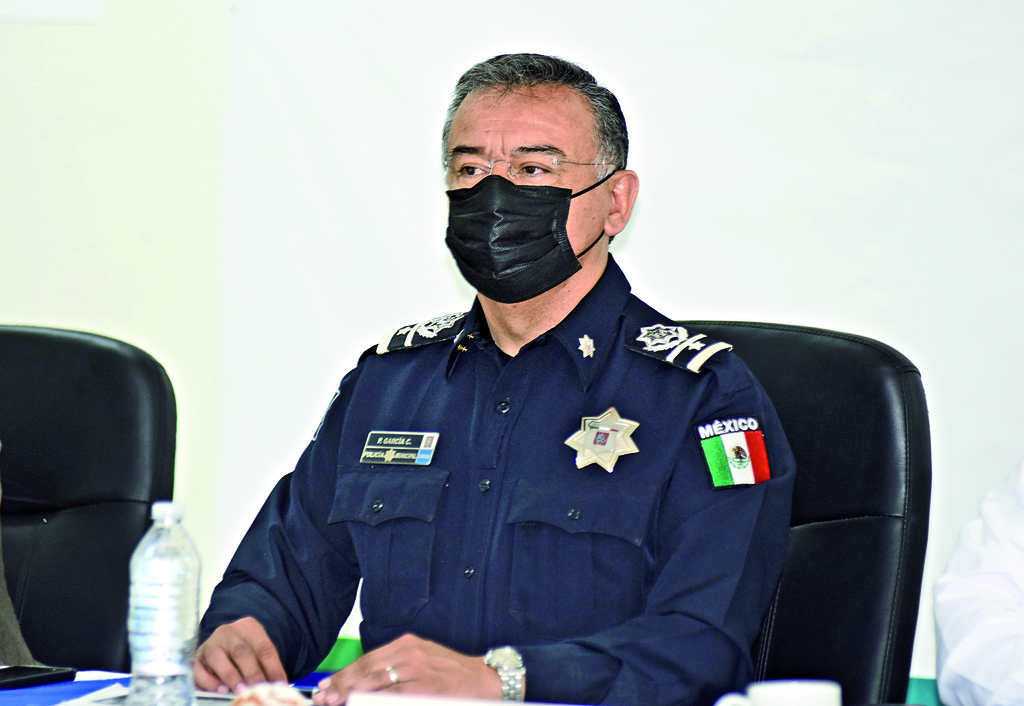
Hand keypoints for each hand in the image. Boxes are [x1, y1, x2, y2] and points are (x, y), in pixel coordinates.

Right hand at [194, 617, 288, 693]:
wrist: (221, 644)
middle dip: (252, 674)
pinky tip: (220, 690)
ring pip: (219, 658)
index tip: (280, 685)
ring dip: (231, 677)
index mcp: (249, 627)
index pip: (264, 648)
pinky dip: (210, 682)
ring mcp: (211, 643)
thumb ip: (265, 666)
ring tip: (241, 691)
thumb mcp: (257, 652)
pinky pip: (200, 670)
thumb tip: (278, 686)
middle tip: (259, 689)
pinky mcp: (196, 658)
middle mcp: (228, 632)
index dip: (274, 668)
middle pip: (242, 653)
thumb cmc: (245, 651)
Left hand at [311, 634, 502, 704]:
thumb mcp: (422, 659)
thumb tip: (362, 682)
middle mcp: (410, 653)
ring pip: (375, 685)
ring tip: (336, 703)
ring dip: (352, 696)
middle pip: (367, 671)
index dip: (344, 675)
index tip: (327, 686)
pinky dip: (375, 702)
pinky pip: (393, 698)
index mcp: (407, 644)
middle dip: (342, 687)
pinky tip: (362, 705)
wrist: (484, 680)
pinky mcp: (425, 687)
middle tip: (324, 698)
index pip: (367, 660)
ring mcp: (417, 671)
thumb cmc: (452, 672)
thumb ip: (395, 666)